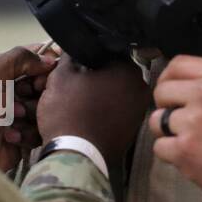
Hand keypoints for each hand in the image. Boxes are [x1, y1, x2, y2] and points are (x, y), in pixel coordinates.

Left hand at [0, 46, 55, 171]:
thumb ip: (18, 57)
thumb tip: (47, 58)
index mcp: (0, 73)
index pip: (33, 59)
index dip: (43, 66)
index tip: (43, 74)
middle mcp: (9, 91)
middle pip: (43, 85)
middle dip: (36, 94)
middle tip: (21, 100)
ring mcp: (17, 114)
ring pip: (45, 108)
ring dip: (30, 115)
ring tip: (11, 120)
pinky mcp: (23, 136)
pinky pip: (41, 130)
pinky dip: (27, 133)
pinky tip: (10, 136)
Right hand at [37, 57, 151, 169]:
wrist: (75, 155)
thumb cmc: (68, 112)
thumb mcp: (61, 77)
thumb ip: (70, 55)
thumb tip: (74, 46)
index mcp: (127, 69)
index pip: (109, 50)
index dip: (90, 55)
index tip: (77, 64)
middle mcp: (141, 87)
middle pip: (116, 72)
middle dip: (99, 74)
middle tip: (78, 82)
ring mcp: (140, 110)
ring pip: (117, 92)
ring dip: (103, 93)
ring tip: (81, 100)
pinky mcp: (134, 129)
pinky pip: (119, 110)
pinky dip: (106, 110)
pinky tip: (89, 115)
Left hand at [148, 55, 201, 201]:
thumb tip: (182, 86)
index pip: (177, 64)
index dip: (168, 80)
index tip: (171, 94)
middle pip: (161, 91)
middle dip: (166, 107)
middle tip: (182, 123)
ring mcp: (193, 122)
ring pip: (156, 121)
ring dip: (167, 133)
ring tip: (192, 143)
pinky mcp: (184, 150)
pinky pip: (159, 147)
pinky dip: (171, 155)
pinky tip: (193, 159)